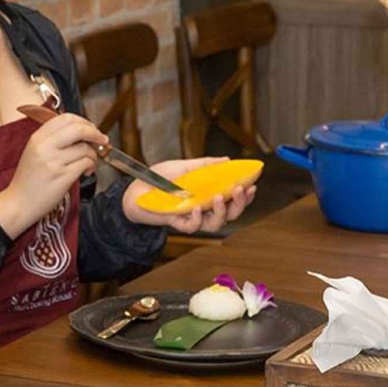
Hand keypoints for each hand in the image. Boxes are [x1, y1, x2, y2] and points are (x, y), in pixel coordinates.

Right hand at [0, 114, 106, 238]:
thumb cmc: (28, 181)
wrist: (18, 203)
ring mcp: (53, 162)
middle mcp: (44, 147)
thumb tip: (80, 131)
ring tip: (89, 163)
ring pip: (85, 148)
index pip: (66, 118)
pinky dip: (91, 166)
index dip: (83, 121)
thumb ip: (52, 139)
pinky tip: (86, 172)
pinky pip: (85, 163)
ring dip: (93, 155)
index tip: (91, 129)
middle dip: (95, 133)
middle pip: (78, 129)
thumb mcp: (34, 152)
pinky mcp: (62, 177)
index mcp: (37, 138)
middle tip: (101, 140)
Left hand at [122, 157, 254, 232]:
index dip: (245, 196)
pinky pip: (192, 227)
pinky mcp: (178, 223)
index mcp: (208, 195)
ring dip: (221, 212)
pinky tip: (197, 208)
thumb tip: (227, 159)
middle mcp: (203, 208)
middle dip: (240, 204)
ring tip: (219, 198)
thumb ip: (206, 165)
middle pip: (230, 214)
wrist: (135, 188)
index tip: (252, 186)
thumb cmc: (158, 177)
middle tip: (240, 190)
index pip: (232, 199)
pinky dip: (197, 219)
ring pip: (215, 224)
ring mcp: (191, 217)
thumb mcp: (185, 166)